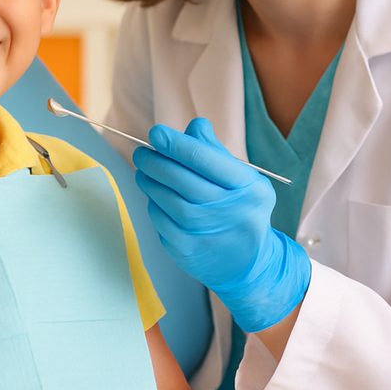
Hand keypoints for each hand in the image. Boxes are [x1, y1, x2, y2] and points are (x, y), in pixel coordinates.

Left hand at [133, 117, 310, 332]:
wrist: (249, 264)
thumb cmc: (242, 210)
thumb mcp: (244, 180)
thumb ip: (217, 153)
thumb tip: (195, 126)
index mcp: (247, 188)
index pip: (206, 160)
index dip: (177, 144)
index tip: (156, 133)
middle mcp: (228, 211)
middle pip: (182, 180)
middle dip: (156, 162)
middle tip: (141, 152)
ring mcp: (206, 233)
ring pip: (167, 199)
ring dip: (150, 181)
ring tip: (144, 170)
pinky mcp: (187, 250)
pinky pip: (161, 220)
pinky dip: (154, 204)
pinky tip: (155, 195)